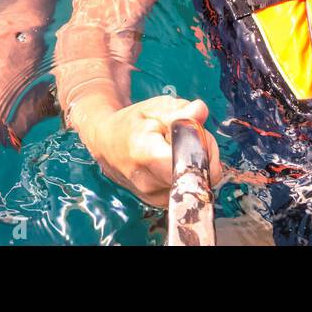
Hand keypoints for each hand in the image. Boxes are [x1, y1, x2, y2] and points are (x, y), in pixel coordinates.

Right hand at [89, 95, 221, 205]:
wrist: (107, 142)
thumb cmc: (133, 123)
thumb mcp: (155, 108)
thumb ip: (179, 111)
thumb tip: (200, 111)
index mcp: (146, 155)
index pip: (189, 162)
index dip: (201, 145)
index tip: (196, 131)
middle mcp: (148, 182)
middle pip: (199, 175)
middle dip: (204, 153)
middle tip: (190, 136)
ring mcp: (153, 197)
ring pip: (197, 183)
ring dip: (197, 164)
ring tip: (180, 148)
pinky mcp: (159, 202)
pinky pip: (189, 189)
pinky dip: (189, 174)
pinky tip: (175, 161)